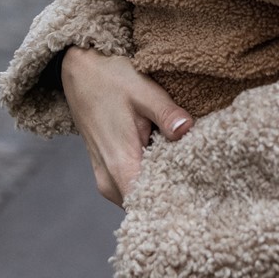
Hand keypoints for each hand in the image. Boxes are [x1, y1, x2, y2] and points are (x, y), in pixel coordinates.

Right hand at [61, 45, 192, 205]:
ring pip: (136, 199)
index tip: (198, 199)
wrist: (78, 72)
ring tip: (185, 173)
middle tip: (200, 185)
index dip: (173, 204)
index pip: (148, 204)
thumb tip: (188, 130)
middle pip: (144, 205)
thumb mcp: (143, 91)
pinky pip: (129, 189)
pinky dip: (147, 181)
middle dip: (171, 197)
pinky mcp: (104, 172)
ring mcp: (104, 177)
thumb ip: (167, 114)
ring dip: (158, 189)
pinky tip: (165, 165)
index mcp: (120, 163)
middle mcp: (109, 179)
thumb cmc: (110, 79)